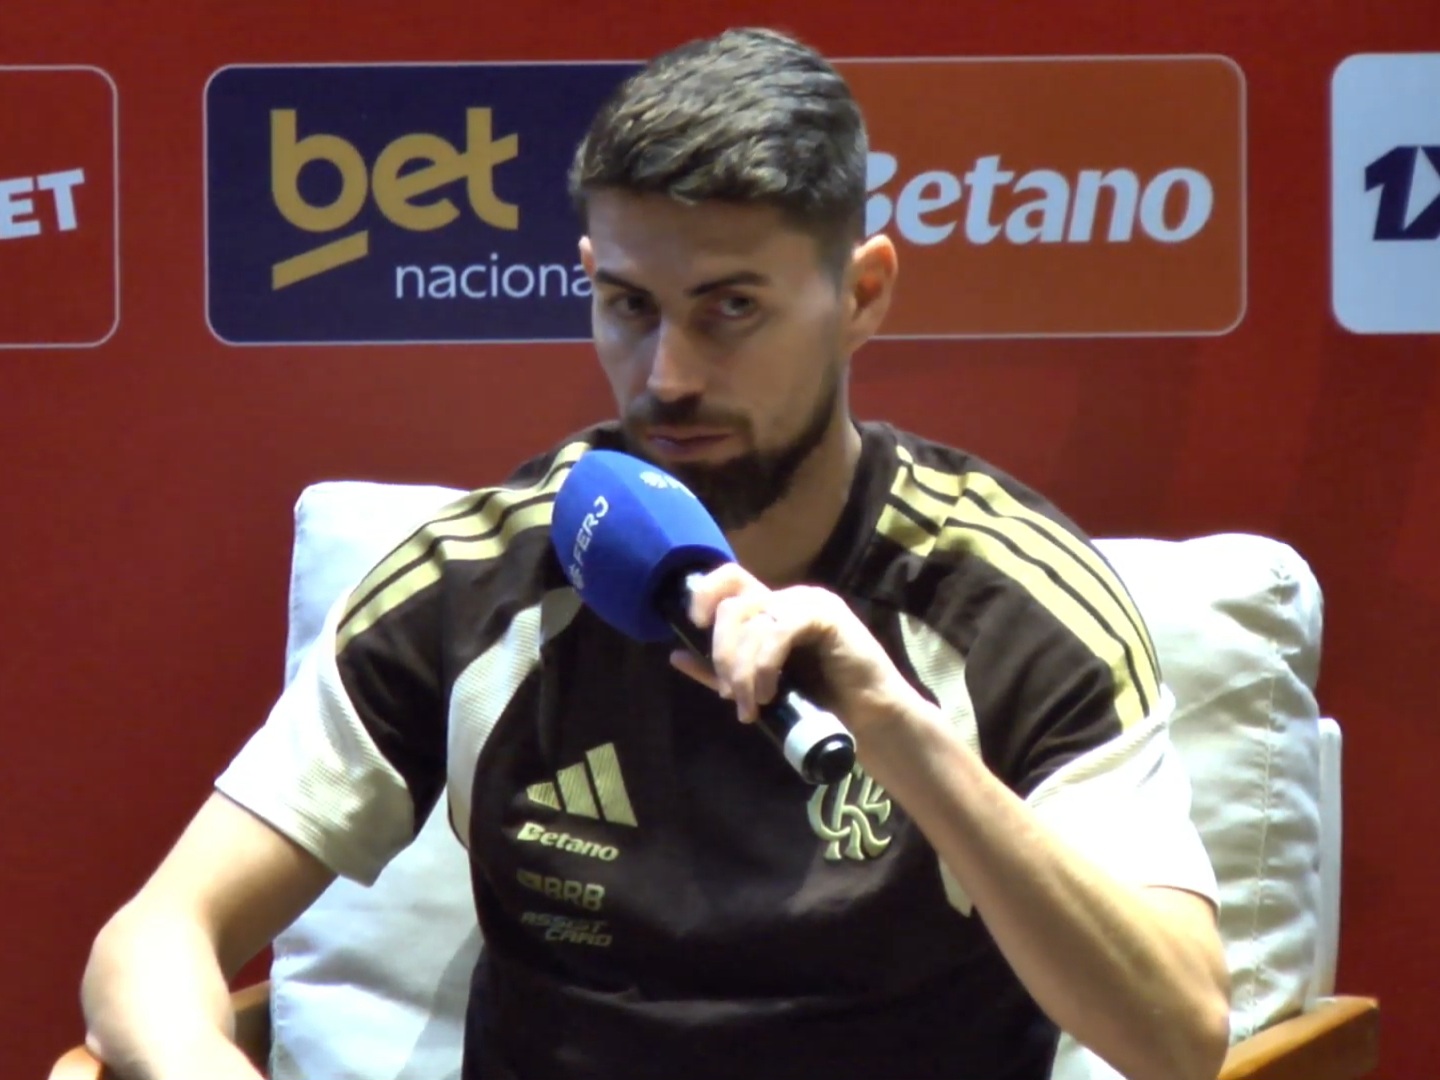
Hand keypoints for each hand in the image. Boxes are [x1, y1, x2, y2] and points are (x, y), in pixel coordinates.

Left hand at [670, 563, 919, 734]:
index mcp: (770, 609)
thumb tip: (674, 655)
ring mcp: (808, 603)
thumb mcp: (758, 686)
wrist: (869, 722)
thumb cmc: (819, 704)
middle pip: (732, 604)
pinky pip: (779, 629)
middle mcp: (787, 598)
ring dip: (743, 668)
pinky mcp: (826, 616)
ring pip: (752, 619)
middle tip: (733, 696)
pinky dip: (765, 664)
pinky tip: (770, 692)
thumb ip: (721, 671)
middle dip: (723, 654)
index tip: (692, 626)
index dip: (703, 594)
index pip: (728, 579)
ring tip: (752, 706)